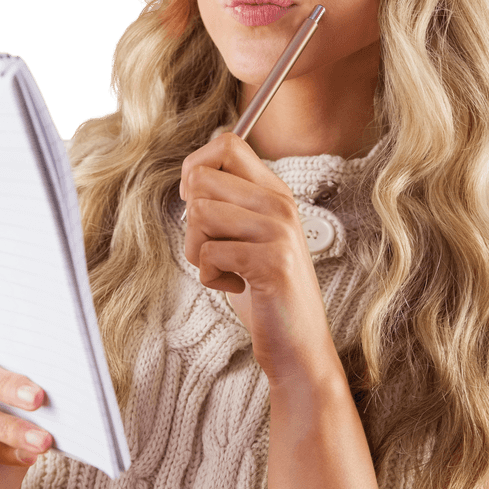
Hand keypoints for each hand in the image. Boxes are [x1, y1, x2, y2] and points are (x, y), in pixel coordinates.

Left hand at [180, 132, 343, 389]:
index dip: (195, 168)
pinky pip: (208, 254)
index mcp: (273, 191)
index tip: (196, 203)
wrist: (298, 346)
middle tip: (215, 249)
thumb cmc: (263, 293)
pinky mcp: (272, 262)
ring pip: (199, 215)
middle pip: (201, 179)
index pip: (226, 142)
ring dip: (198, 252)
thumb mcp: (247, 237)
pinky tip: (236, 288)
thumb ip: (227, 204)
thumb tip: (189, 176)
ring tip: (225, 270)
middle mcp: (279, 204)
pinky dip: (210, 279)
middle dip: (191, 221)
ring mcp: (279, 231)